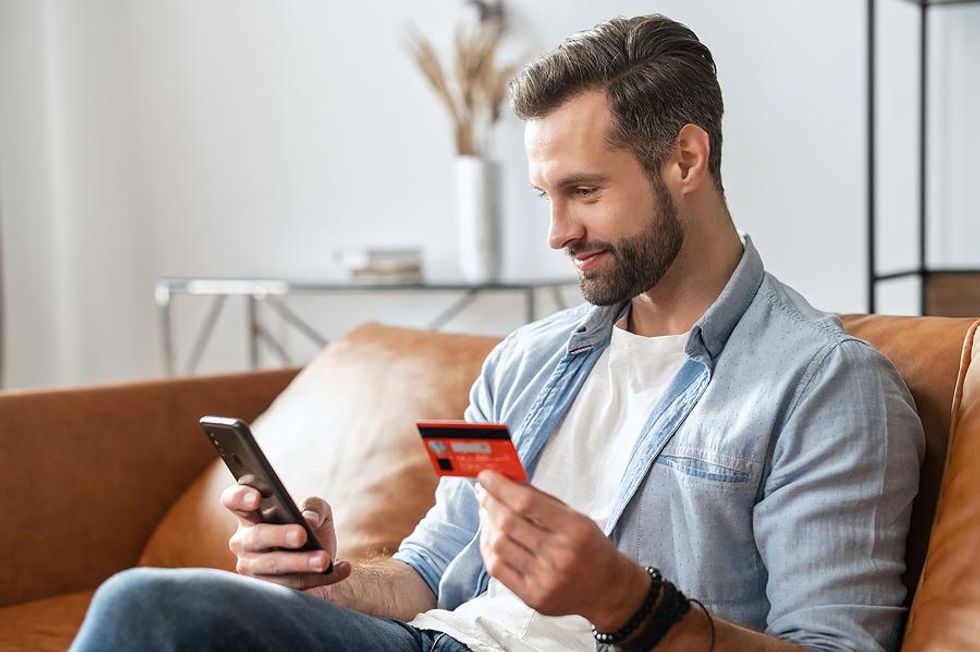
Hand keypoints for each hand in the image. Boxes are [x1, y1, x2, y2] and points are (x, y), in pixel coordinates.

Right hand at [221, 484, 352, 589]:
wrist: (325, 560)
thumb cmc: (312, 528)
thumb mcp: (318, 510)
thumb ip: (315, 506)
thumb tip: (309, 520)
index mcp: (250, 516)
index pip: (233, 501)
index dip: (240, 497)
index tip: (257, 498)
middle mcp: (244, 543)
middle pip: (257, 537)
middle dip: (279, 536)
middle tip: (301, 535)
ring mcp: (253, 570)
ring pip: (274, 566)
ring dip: (301, 563)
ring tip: (324, 560)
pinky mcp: (270, 591)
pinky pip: (294, 585)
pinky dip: (321, 578)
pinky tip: (342, 568)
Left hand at [475, 471, 649, 630]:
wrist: (607, 590)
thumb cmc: (589, 547)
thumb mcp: (575, 516)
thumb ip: (541, 500)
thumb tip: (505, 481)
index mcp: (575, 530)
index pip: (527, 503)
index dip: (501, 487)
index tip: (486, 476)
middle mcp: (560, 556)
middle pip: (508, 523)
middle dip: (489, 503)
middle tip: (482, 492)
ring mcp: (545, 580)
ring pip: (499, 545)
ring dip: (487, 524)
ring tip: (486, 513)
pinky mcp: (533, 598)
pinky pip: (497, 569)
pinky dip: (488, 549)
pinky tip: (490, 537)